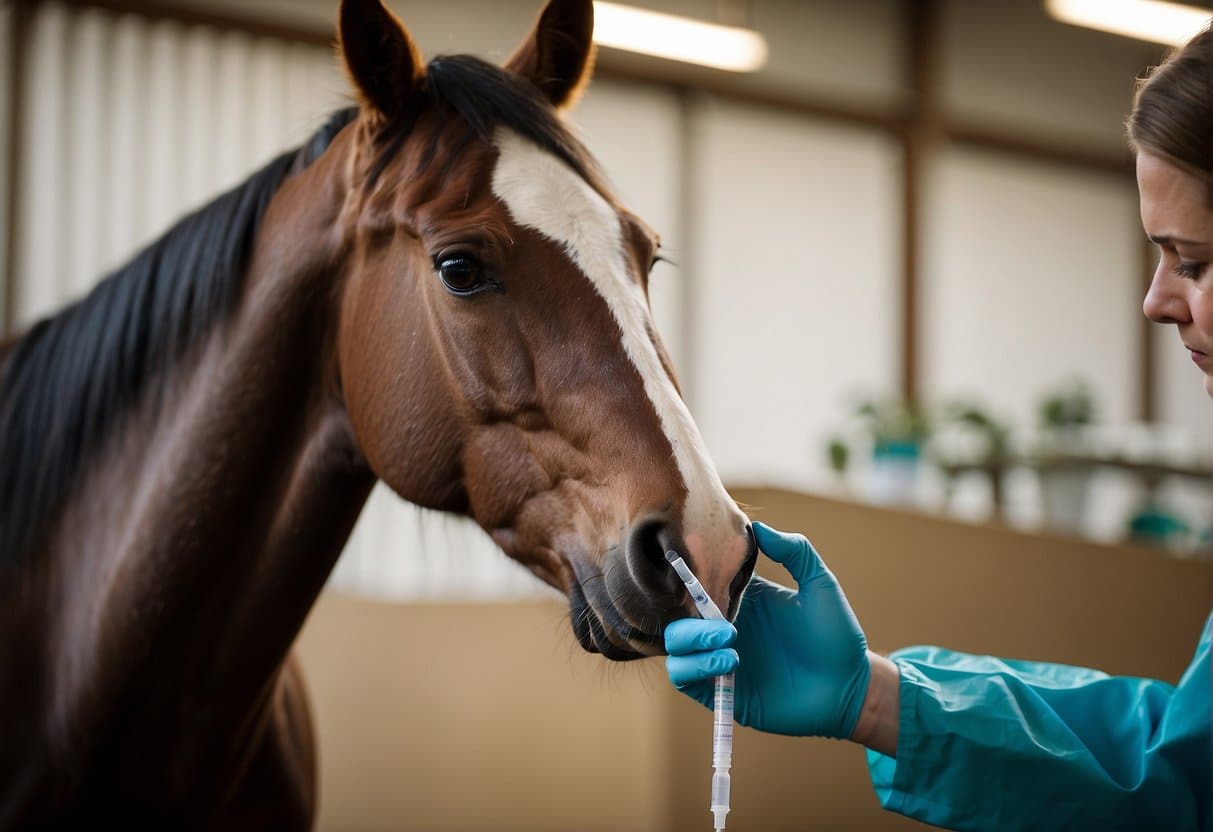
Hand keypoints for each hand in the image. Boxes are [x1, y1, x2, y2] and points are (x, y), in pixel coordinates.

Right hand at [664, 522, 871, 738]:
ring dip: (691, 642)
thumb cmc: (837, 634)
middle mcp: (724, 625)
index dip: (689, 575)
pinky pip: (684, 678)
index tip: (692, 571)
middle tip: (726, 626)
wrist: (849, 687)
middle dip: (691, 616)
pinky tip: (728, 663)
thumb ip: (796, 551)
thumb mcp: (820, 584)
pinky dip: (693, 668)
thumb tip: (758, 527)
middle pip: (679, 613)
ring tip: (729, 644)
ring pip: (675, 646)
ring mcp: (719, 657)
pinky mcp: (721, 689)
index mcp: (742, 597)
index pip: (699, 581)